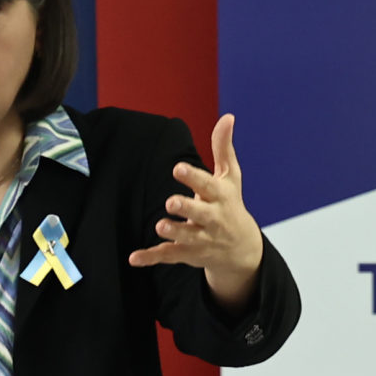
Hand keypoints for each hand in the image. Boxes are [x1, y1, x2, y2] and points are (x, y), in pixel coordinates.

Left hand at [127, 113, 264, 312]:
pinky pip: (168, 256)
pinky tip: (133, 258)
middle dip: (187, 208)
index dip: (193, 177)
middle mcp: (212, 218)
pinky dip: (151, 258)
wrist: (242, 249)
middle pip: (199, 213)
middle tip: (171, 202)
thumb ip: (223, 148)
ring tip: (160, 225)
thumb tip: (228, 117)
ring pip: (185, 236)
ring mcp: (200, 238)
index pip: (207, 185)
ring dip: (173, 232)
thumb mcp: (231, 177)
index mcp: (220, 197)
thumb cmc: (231, 204)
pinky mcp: (188, 253)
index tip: (177, 167)